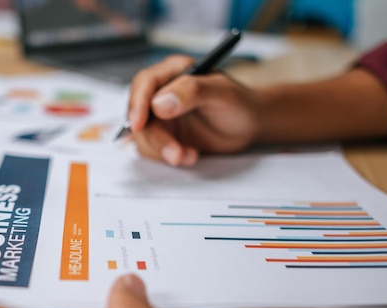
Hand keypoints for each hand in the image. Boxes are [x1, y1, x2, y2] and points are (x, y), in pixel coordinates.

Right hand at [128, 55, 260, 166]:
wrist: (249, 125)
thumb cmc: (240, 103)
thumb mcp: (222, 93)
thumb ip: (192, 92)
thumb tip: (159, 104)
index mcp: (174, 71)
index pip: (144, 83)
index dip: (138, 103)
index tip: (140, 125)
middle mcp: (163, 91)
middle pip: (139, 114)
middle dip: (156, 138)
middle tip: (176, 154)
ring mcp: (161, 115)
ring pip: (143, 135)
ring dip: (163, 150)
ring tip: (191, 155)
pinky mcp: (164, 134)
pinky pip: (151, 148)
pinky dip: (167, 157)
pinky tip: (190, 155)